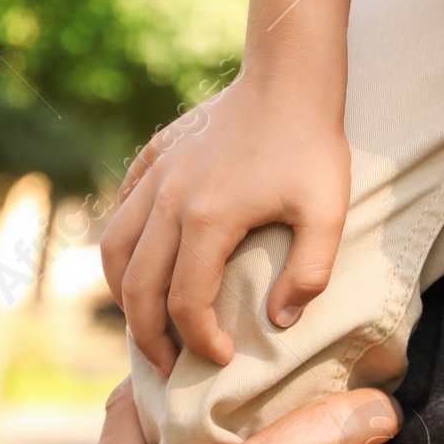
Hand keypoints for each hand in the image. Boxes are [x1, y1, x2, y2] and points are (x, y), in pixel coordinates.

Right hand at [101, 78, 352, 373]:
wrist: (289, 76)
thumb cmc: (312, 144)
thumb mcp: (327, 211)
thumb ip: (309, 273)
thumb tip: (279, 321)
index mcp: (208, 220)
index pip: (185, 304)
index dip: (199, 342)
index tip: (222, 358)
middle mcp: (168, 200)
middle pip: (137, 289)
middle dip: (149, 338)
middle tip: (169, 367)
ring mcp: (155, 175)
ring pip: (115, 251)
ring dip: (124, 296)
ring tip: (146, 324)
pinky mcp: (154, 154)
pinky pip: (120, 209)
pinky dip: (122, 245)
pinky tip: (141, 261)